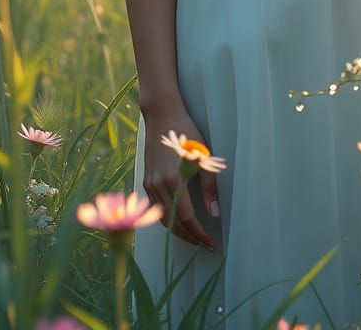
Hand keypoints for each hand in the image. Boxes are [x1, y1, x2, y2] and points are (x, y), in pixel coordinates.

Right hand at [142, 103, 219, 250]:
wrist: (162, 115)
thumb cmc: (186, 133)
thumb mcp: (203, 157)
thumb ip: (209, 186)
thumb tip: (215, 213)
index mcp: (174, 180)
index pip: (187, 217)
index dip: (200, 233)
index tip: (211, 243)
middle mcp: (158, 185)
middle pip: (173, 223)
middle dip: (189, 237)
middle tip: (204, 244)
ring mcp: (149, 184)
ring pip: (162, 218)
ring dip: (178, 230)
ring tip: (193, 235)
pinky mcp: (145, 181)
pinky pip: (155, 207)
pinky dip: (167, 218)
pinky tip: (178, 219)